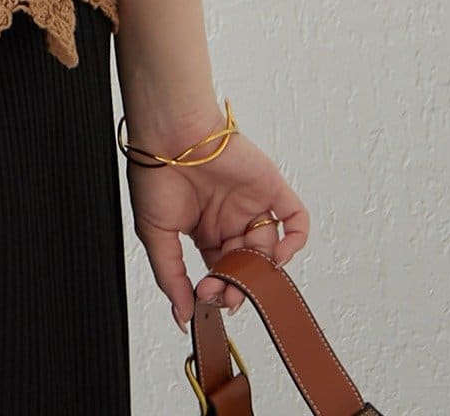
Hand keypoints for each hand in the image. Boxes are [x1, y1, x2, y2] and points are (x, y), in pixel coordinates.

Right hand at [124, 110, 309, 329]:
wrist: (169, 133)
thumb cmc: (155, 172)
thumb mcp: (155, 234)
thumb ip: (170, 277)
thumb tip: (183, 315)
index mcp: (203, 229)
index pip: (220, 271)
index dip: (216, 289)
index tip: (205, 297)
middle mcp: (229, 219)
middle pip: (246, 265)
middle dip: (237, 285)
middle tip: (224, 292)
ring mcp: (251, 204)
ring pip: (269, 249)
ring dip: (261, 270)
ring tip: (243, 274)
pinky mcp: (270, 188)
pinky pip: (295, 220)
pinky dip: (295, 241)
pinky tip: (278, 255)